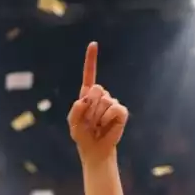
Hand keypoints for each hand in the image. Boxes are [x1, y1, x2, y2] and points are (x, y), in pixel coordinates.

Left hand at [68, 43, 127, 164]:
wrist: (94, 149)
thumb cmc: (82, 136)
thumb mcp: (72, 123)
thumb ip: (75, 110)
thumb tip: (86, 99)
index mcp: (87, 95)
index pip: (89, 74)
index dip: (91, 59)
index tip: (93, 44)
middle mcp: (101, 96)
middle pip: (97, 90)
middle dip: (91, 107)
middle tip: (89, 121)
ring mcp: (112, 103)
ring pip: (105, 102)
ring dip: (97, 117)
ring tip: (96, 126)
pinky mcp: (121, 112)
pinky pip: (115, 109)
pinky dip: (107, 119)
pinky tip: (105, 126)